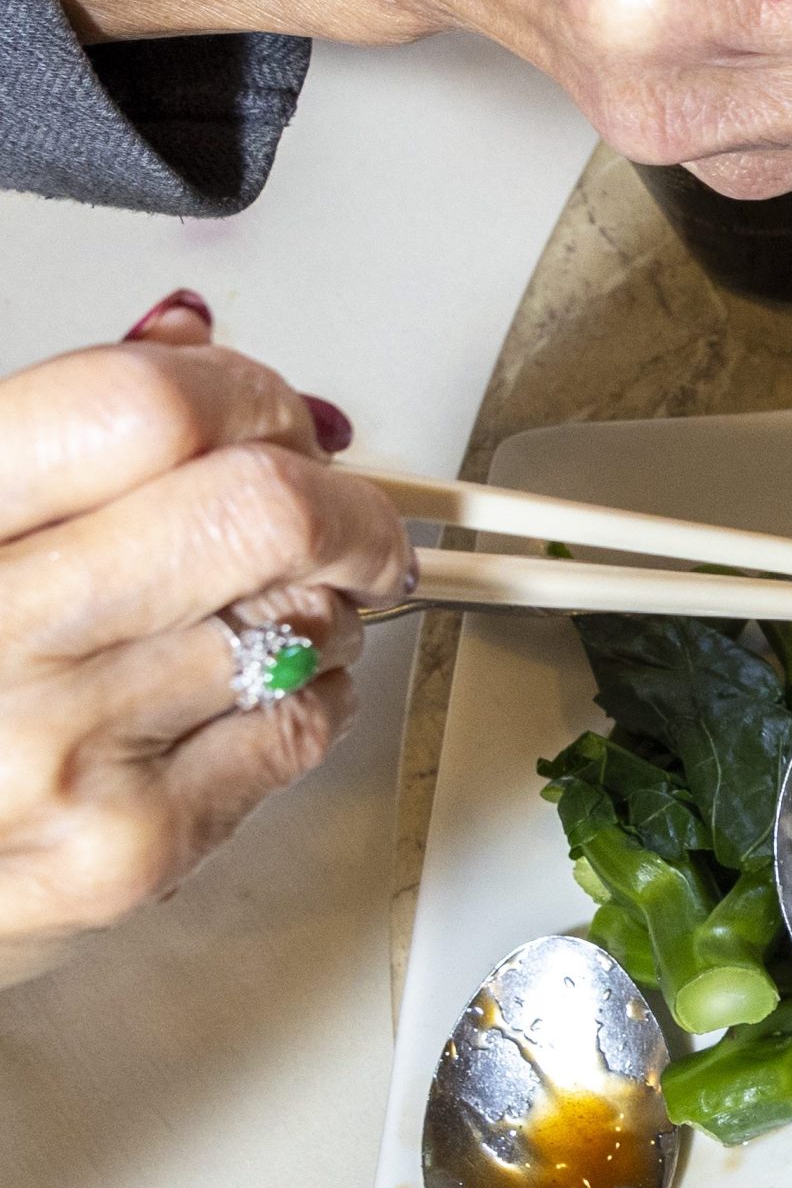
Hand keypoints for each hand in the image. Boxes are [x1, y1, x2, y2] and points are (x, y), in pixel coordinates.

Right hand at [0, 301, 409, 986]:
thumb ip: (54, 431)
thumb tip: (189, 337)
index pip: (143, 407)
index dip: (242, 391)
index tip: (272, 413)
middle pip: (262, 509)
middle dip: (341, 498)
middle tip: (341, 511)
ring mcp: (62, 750)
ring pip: (304, 619)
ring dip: (326, 599)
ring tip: (263, 607)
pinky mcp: (127, 850)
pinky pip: (300, 727)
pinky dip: (313, 689)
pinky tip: (249, 687)